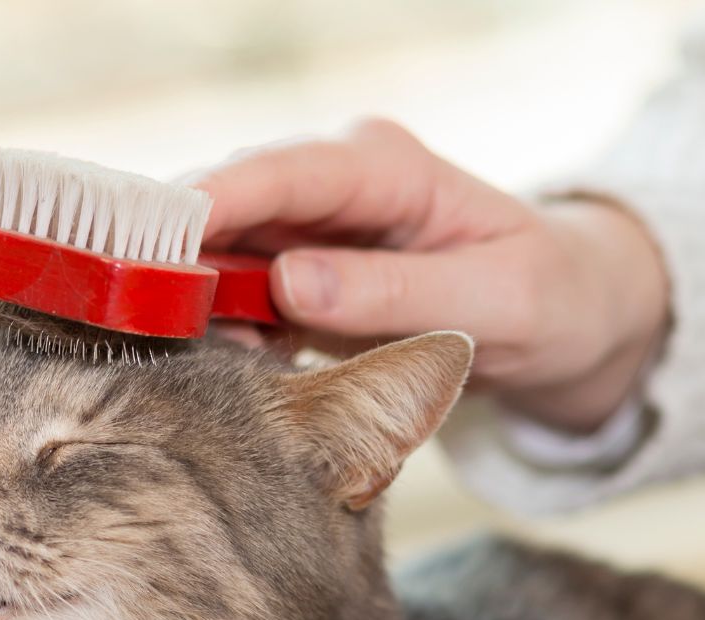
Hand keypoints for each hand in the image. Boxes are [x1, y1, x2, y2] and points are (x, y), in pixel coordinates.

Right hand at [191, 118, 668, 432]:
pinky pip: (239, 292)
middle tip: (134, 312)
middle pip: (234, 203)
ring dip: (189, 297)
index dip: (216, 201)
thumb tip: (291, 283)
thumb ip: (395, 293)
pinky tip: (212, 364)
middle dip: (178, 251)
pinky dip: (216, 325)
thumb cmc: (551, 300)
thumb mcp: (497, 303)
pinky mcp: (302, 275)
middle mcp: (341, 185)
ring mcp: (316, 229)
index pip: (287, 173)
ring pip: (223, 250)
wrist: (570, 316)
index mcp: (392, 170)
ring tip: (171, 351)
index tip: (156, 239)